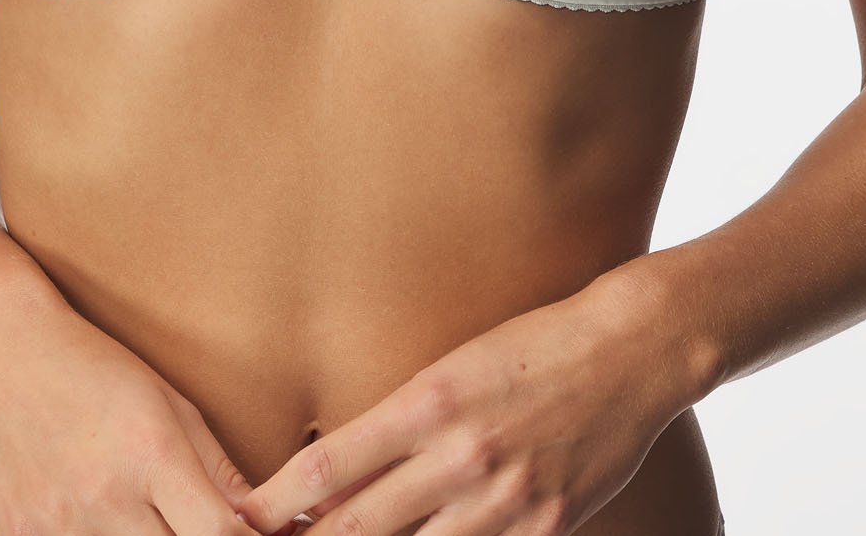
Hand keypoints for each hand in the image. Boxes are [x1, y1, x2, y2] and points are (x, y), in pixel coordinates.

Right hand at [0, 270, 256, 534]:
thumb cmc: (92, 363)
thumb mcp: (167, 400)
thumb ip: (215, 467)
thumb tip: (257, 520)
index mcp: (152, 454)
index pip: (217, 535)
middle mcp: (107, 496)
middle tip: (191, 522)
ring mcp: (60, 525)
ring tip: (144, 514)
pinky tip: (102, 517)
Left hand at [234, 270, 695, 535]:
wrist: (629, 352)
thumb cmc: (533, 347)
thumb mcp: (454, 366)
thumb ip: (399, 422)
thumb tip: (335, 472)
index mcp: (427, 403)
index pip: (324, 469)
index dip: (271, 504)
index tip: (237, 519)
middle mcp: (458, 457)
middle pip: (353, 529)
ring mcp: (502, 504)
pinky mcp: (543, 532)